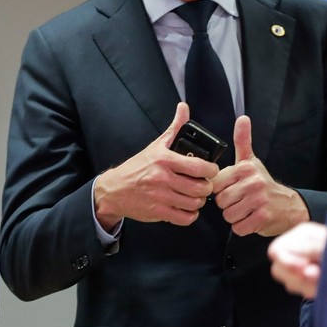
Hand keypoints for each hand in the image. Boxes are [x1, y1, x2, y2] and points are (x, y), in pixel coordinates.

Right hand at [94, 102, 216, 228]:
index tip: (210, 171)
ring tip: (195, 196)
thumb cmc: (138, 167)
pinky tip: (187, 208)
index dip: (212, 170)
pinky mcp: (158, 212)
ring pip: (194, 203)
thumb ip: (174, 128)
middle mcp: (163, 177)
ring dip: (199, 201)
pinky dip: (190, 215)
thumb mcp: (156, 146)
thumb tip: (184, 108)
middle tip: (203, 185)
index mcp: (165, 159)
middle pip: (201, 187)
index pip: (200, 166)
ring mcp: (160, 196)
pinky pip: (184, 218)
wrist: (114, 189)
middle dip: (206, 187)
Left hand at [211, 115, 309, 236]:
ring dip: (236, 217)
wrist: (288, 206)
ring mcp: (259, 200)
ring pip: (228, 216)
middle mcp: (252, 182)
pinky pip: (238, 228)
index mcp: (245, 168)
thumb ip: (242, 141)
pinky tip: (252, 219)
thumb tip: (242, 118)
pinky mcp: (263, 217)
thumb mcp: (251, 161)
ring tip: (247, 209)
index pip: (215, 184)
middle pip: (221, 202)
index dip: (222, 190)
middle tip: (242, 201)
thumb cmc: (264, 184)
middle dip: (229, 205)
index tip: (234, 189)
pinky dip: (243, 227)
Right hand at [267, 222, 326, 298]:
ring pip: (289, 282)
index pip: (276, 251)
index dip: (287, 261)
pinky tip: (323, 284)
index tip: (304, 268)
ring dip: (305, 284)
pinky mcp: (308, 279)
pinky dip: (311, 290)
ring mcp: (302, 264)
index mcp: (301, 235)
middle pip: (278, 269)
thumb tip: (301, 266)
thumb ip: (313, 250)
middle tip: (316, 275)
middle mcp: (298, 249)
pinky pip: (300, 290)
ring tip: (323, 279)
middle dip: (296, 276)